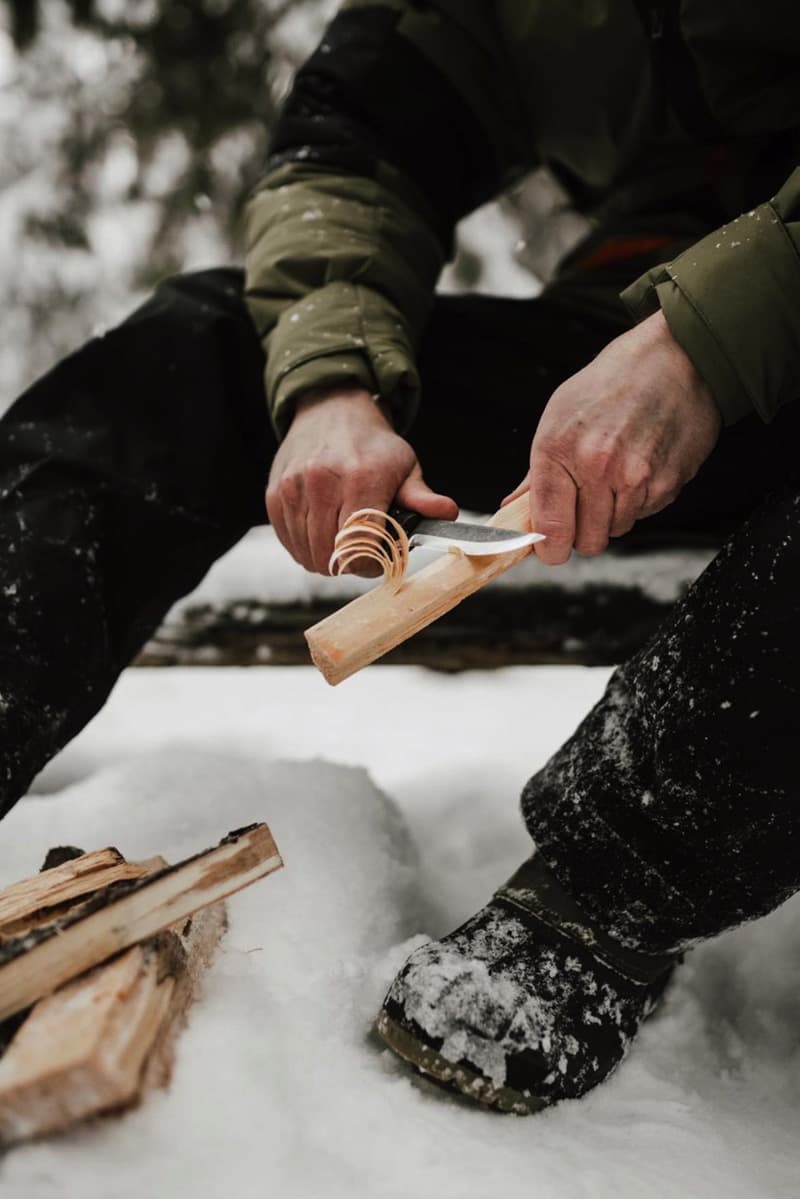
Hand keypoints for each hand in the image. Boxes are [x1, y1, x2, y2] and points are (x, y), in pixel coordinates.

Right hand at [266, 386, 456, 574]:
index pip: (361, 545)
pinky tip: (323, 532)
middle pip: (332, 556)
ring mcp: (294, 490)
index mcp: (361, 478)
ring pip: (309, 555)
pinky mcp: (275, 496)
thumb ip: (422, 497)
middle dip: (351, 564)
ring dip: (328, 559)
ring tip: (344, 540)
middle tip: (363, 552)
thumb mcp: (405, 466)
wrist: (330, 410)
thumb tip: (448, 513)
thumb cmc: (372, 445)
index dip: (372, 563)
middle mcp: (322, 483)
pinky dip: (306, 548)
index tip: (380, 559)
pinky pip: (289, 544)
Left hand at [503, 311, 721, 564]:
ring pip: (616, 531)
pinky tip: (640, 467)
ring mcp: (635, 477)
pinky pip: (645, 515)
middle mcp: (596, 467)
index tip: (550, 547)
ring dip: (613, 515)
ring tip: (616, 476)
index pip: (550, 527)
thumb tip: (515, 510)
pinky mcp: (668, 483)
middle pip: (586, 541)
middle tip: (585, 507)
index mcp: (559, 450)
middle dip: (582, 532)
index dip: (549, 547)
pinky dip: (640, 502)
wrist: (675, 359)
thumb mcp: (560, 416)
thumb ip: (537, 473)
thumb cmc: (612, 384)